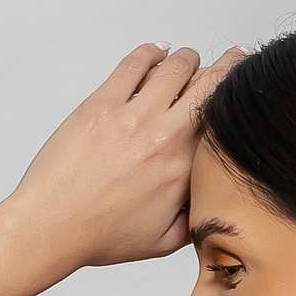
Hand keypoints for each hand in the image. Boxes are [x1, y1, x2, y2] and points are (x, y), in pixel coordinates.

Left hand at [5, 41, 245, 270]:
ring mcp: (132, 115)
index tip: (243, 89)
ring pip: (175, 66)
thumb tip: (209, 207)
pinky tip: (156, 54)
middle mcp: (163, 137)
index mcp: (183, 170)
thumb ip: (193, 221)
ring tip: (188, 62)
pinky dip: (151, 53)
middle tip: (233, 59)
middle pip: (209, 83)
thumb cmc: (100, 235)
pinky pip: (135, 63)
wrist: (52, 225)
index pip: (222, 120)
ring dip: (187, 59)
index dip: (236, 99)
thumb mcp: (161, 242)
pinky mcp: (102, 103)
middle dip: (227, 66)